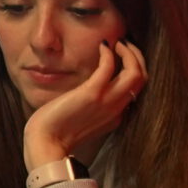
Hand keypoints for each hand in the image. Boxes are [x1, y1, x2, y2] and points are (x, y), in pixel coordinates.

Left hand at [23, 39, 145, 169]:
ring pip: (136, 73)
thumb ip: (92, 105)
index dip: (135, 69)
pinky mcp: (92, 93)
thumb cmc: (56, 132)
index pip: (137, 89)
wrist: (45, 145)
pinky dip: (109, 53)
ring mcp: (107, 101)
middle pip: (143, 79)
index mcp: (116, 116)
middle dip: (138, 57)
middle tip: (126, 44)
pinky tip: (102, 45)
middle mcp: (117, 109)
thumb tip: (89, 88)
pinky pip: (109, 67)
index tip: (126, 55)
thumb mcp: (82, 118)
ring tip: (119, 42)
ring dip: (130, 53)